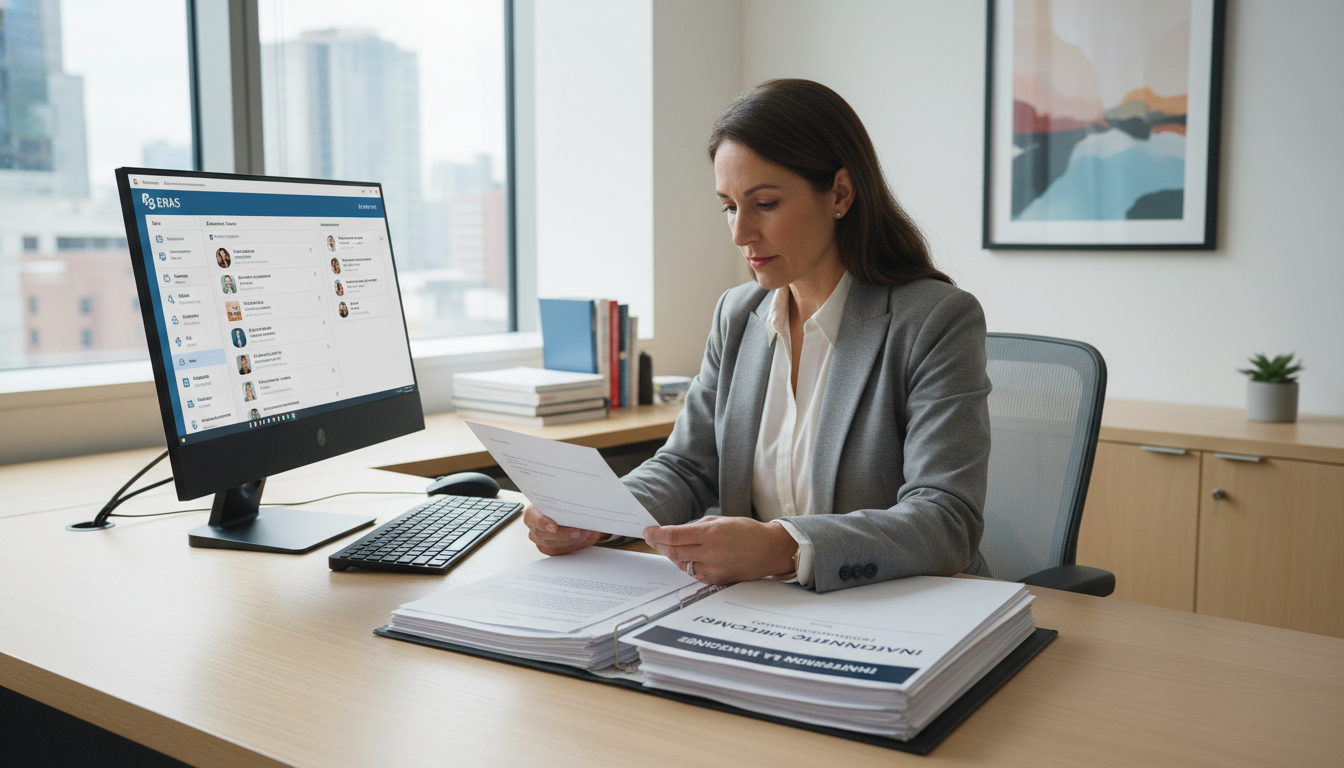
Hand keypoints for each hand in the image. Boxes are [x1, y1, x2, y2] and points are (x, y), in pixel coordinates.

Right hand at [522, 504, 603, 555]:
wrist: (570, 518)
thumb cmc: (564, 508)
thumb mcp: (566, 502)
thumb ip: (568, 505)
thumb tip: (581, 507)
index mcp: (532, 511)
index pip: (531, 516)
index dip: (541, 522)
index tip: (554, 527)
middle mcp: (533, 526)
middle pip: (541, 534)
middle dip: (562, 534)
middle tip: (577, 532)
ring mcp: (538, 539)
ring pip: (550, 545)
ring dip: (569, 541)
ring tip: (584, 534)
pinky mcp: (546, 549)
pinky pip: (557, 551)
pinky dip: (570, 546)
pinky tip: (580, 540)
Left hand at [642, 517, 796, 585]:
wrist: (770, 550)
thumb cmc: (748, 532)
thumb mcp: (721, 520)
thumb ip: (697, 527)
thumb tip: (676, 532)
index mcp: (711, 534)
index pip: (674, 535)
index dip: (656, 534)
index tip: (647, 531)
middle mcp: (711, 553)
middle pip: (674, 551)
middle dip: (659, 544)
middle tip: (651, 538)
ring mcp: (714, 569)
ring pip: (682, 564)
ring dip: (671, 555)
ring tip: (666, 547)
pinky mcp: (717, 580)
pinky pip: (694, 574)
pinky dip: (686, 565)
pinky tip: (684, 558)